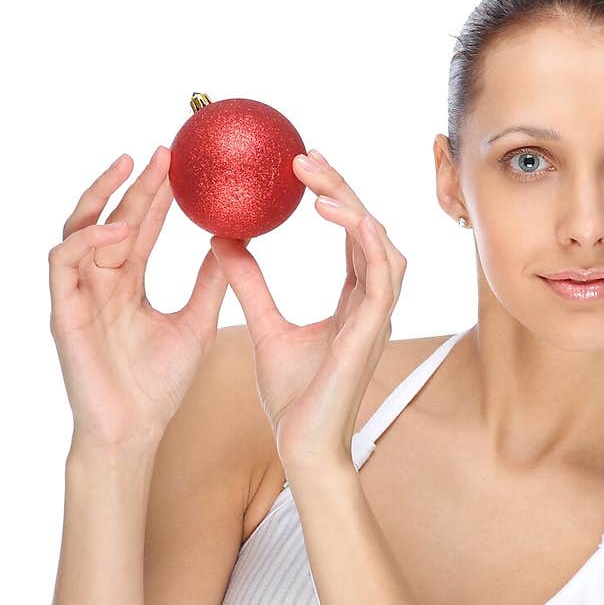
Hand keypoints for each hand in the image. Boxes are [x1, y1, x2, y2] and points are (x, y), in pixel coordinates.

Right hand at [48, 147, 237, 451]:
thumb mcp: (197, 323)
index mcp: (126, 282)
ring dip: (103, 195)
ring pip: (78, 226)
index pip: (140, 225)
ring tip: (131, 167)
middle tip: (164, 151)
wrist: (134, 431)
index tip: (182, 164)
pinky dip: (89, 238)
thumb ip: (212, 283)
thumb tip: (239, 241)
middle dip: (136, 183)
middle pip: (112, 216)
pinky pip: (64, 260)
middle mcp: (99, 281)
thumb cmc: (159, 385)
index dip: (157, 194)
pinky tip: (121, 228)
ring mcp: (78, 293)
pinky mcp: (63, 310)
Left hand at [209, 150, 406, 474]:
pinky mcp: (370, 334)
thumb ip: (249, 282)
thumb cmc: (291, 398)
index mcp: (352, 303)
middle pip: (369, 231)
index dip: (334, 197)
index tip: (302, 167)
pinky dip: (365, 241)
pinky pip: (380, 276)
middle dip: (342, 189)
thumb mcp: (263, 326)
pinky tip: (341, 215)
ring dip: (354, 208)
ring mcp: (376, 319)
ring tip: (318, 182)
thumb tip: (221, 239)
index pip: (352, 237)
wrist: (302, 446)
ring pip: (382, 246)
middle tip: (305, 158)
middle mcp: (370, 306)